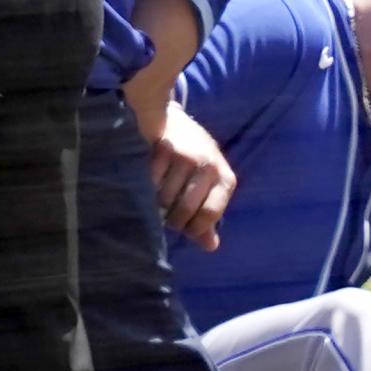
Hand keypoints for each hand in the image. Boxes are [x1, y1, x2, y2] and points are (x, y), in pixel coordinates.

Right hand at [154, 104, 236, 250]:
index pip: (210, 214)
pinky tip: (146, 185)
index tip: (185, 230)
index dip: (195, 228)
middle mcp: (209, 166)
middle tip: (167, 217)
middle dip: (173, 220)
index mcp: (225, 179)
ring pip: (165, 198)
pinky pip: (150, 182)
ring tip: (156, 200)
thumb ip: (208, 217)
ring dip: (156, 206)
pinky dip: (145, 188)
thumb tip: (211, 246)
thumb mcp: (208, 187)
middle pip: (185, 209)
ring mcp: (186, 156)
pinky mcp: (164, 148)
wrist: (177, 124)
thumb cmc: (195, 163)